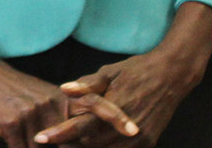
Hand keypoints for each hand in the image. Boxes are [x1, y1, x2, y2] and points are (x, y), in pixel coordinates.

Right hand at [0, 57, 135, 147]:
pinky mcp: (10, 123)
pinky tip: (14, 141)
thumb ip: (60, 115)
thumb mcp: (40, 95)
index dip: (115, 117)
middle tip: (52, 140)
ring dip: (36, 147)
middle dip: (70, 146)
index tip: (134, 130)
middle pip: (71, 140)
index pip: (94, 104)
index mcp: (60, 97)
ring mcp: (30, 114)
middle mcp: (49, 104)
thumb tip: (77, 138)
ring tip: (30, 139)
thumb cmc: (11, 87)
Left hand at [36, 52, 203, 146]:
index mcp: (114, 107)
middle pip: (90, 144)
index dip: (60, 134)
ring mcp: (139, 139)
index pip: (81, 127)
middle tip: (49, 139)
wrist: (171, 77)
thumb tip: (63, 89)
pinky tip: (91, 142)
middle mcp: (127, 128)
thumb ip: (87, 85)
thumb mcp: (109, 72)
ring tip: (66, 143)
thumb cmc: (135, 71)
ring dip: (86, 147)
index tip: (40, 138)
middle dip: (69, 144)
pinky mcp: (148, 144)